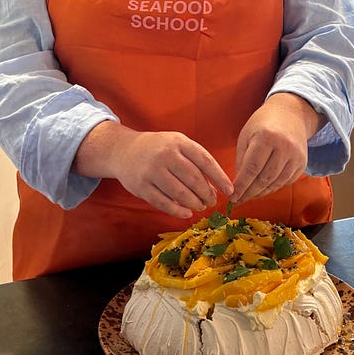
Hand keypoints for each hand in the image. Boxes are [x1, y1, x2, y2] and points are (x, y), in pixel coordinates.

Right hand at [74, 122, 233, 219]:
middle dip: (207, 193)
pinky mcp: (141, 186)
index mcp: (178, 142)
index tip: (229, 190)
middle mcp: (165, 155)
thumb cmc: (158, 148)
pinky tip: (187, 213)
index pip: (205, 161)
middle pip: (193, 179)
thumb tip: (216, 185)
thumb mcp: (177, 143)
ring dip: (194, 203)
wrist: (124, 150)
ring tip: (201, 206)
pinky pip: (163, 203)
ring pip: (180, 193)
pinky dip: (178, 210)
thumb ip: (195, 159)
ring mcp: (152, 171)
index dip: (219, 178)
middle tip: (212, 201)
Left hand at [230, 94, 324, 204]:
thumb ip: (241, 160)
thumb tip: (238, 186)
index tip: (232, 196)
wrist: (291, 114)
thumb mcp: (246, 136)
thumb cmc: (263, 124)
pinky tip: (262, 188)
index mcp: (266, 137)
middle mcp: (284, 147)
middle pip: (264, 179)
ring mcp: (296, 156)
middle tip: (238, 200)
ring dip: (260, 193)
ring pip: (275, 184)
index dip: (241, 185)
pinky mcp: (302, 164)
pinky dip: (272, 187)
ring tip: (248, 195)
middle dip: (249, 193)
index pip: (252, 168)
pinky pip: (285, 182)